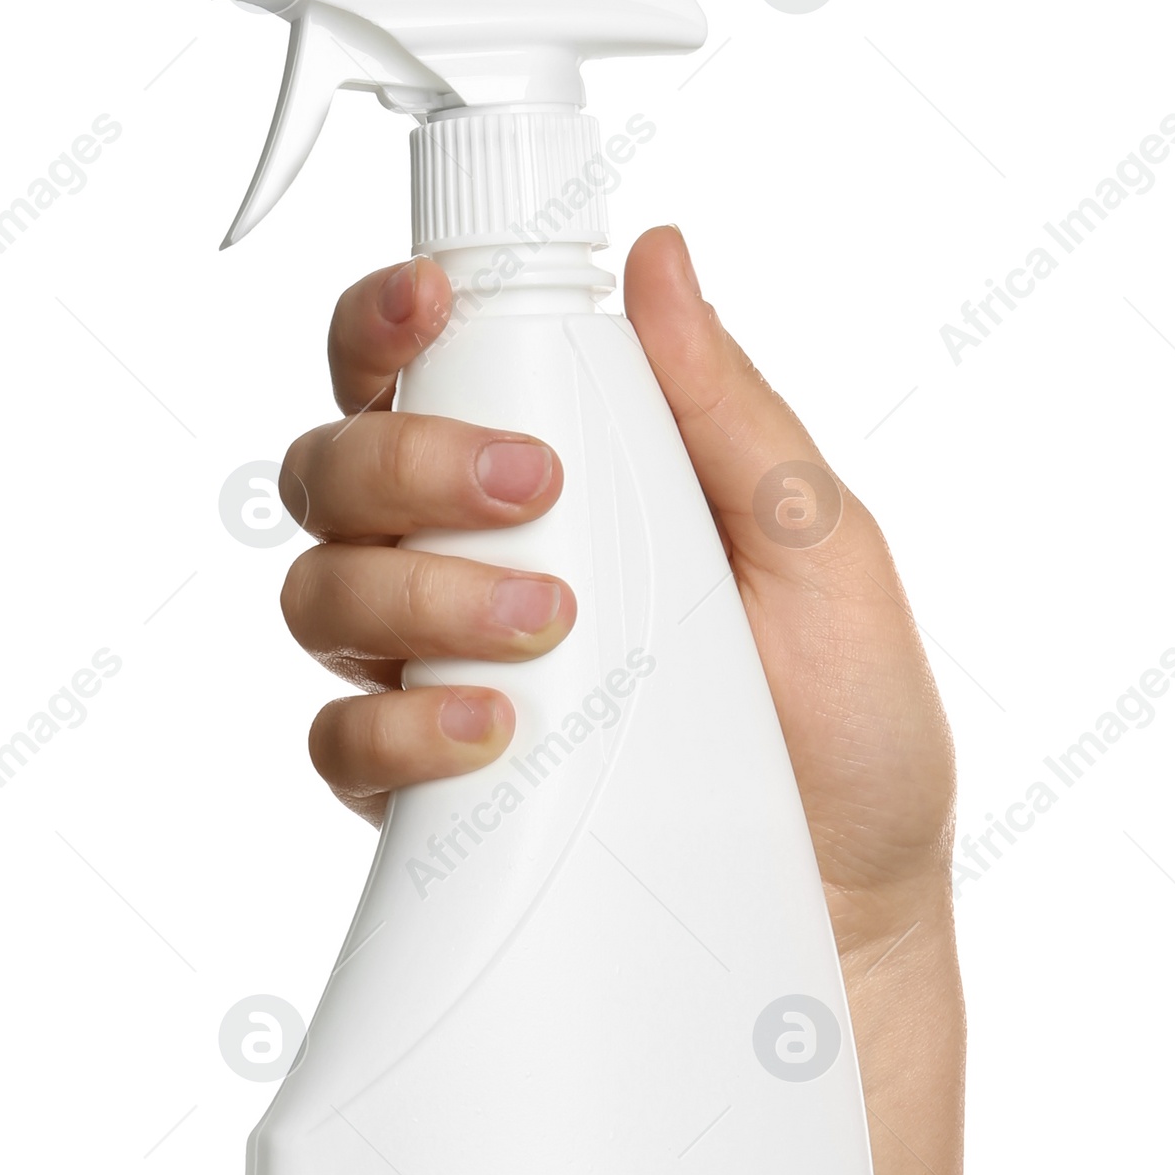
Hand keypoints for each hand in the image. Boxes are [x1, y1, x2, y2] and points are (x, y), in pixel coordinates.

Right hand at [279, 225, 954, 956]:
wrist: (854, 913)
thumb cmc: (848, 731)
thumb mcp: (819, 549)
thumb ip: (729, 411)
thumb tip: (663, 260)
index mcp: (556, 478)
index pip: (421, 367)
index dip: (391, 318)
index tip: (436, 302)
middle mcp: (469, 565)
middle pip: (334, 470)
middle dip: (407, 458)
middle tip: (531, 485)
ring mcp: (436, 678)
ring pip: (321, 595)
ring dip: (414, 592)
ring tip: (547, 624)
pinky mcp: (427, 792)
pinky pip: (340, 743)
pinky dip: (399, 729)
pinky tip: (492, 732)